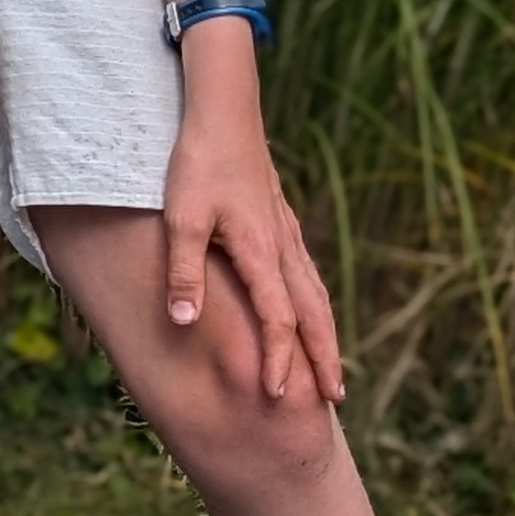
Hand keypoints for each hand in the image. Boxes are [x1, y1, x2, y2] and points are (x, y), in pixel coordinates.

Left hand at [162, 31, 343, 403]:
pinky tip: (313, 316)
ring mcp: (288, 236)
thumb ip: (184, 271)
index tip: (276, 395)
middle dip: (322, 358)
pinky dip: (316, 307)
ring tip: (332, 371)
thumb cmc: (197, 164)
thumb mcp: (181, 218)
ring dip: (326, 336)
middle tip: (333, 400)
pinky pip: (307, 277)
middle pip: (312, 315)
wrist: (224, 115)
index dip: (279, 360)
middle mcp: (283, 249)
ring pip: (316, 296)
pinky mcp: (282, 225)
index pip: (278, 319)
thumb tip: (183, 322)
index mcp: (261, 252)